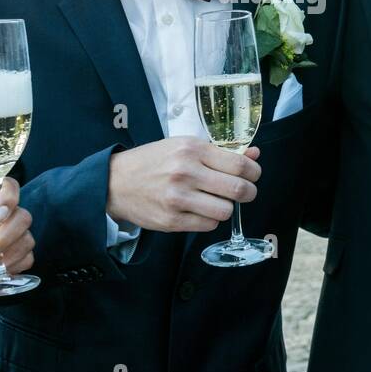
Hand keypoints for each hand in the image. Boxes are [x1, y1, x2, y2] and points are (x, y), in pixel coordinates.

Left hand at [0, 177, 33, 310]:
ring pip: (27, 240)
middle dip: (2, 238)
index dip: (9, 199)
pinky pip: (27, 259)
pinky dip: (9, 268)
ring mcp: (10, 241)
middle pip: (22, 217)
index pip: (8, 188)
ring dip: (2, 257)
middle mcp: (0, 221)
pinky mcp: (15, 262)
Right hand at [107, 138, 261, 232]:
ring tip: (217, 201)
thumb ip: (220, 152)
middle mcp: (185, 172)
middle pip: (238, 190)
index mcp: (191, 149)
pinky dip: (210, 219)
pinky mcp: (171, 220)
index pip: (240, 164)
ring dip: (226, 208)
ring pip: (225, 211)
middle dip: (248, 193)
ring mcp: (178, 198)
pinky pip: (208, 225)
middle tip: (244, 192)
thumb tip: (254, 155)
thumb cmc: (154, 161)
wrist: (116, 182)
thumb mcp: (184, 146)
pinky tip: (200, 210)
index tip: (253, 175)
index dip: (254, 173)